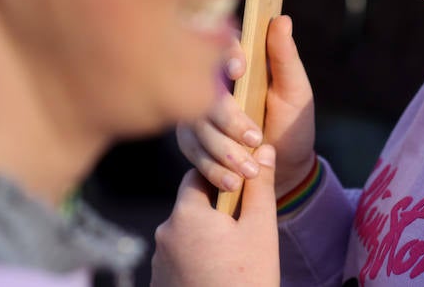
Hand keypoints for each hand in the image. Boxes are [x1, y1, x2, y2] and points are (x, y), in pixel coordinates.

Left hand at [151, 145, 278, 286]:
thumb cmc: (248, 279)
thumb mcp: (261, 230)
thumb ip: (260, 186)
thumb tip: (264, 150)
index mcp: (187, 214)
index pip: (198, 176)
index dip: (221, 177)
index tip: (241, 189)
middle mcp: (165, 233)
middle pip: (190, 206)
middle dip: (214, 211)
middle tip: (241, 227)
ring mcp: (159, 261)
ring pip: (184, 234)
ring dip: (203, 236)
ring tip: (231, 255)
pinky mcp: (159, 282)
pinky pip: (178, 258)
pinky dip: (194, 259)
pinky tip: (216, 272)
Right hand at [176, 15, 316, 196]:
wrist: (283, 168)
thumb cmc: (292, 123)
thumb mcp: (295, 91)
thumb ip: (285, 58)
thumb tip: (282, 19)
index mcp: (237, 64)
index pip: (221, 46)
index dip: (226, 54)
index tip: (240, 70)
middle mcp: (210, 84)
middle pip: (204, 92)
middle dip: (229, 120)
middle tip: (257, 140)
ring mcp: (196, 112)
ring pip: (196, 126)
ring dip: (224, 150)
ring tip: (250, 169)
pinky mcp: (191, 140)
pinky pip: (193, 153)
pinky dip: (213, 169)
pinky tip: (233, 181)